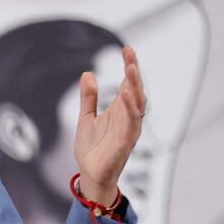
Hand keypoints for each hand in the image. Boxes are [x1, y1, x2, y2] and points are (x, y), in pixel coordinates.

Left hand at [74, 46, 146, 204]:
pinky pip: (132, 123)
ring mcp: (129, 129)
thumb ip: (88, 97)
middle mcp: (128, 117)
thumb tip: (88, 74)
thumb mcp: (86, 117)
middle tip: (130, 52)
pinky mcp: (126, 142)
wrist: (90, 174)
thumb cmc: (92, 148)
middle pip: (135, 90)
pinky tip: (126, 95)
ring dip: (135, 86)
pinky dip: (131, 109)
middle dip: (134, 71)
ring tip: (130, 69)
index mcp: (119, 110)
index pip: (127, 84)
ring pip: (137, 104)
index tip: (127, 49)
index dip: (129, 67)